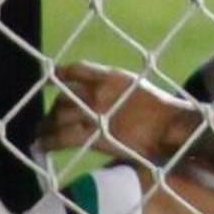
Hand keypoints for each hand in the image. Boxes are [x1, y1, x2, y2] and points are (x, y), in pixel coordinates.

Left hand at [44, 60, 192, 166]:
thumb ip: (114, 92)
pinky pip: (62, 136)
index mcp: (113, 76)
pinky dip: (48, 140)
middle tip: (50, 121)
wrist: (172, 126)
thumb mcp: (137, 88)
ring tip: (42, 133)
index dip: (60, 75)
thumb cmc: (162, 111)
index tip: (50, 80)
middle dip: (55, 109)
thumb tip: (96, 98)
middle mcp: (99, 91)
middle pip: (64, 96)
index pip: (77, 69)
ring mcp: (95, 113)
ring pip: (59, 115)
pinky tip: (41, 144)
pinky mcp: (94, 135)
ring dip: (47, 124)